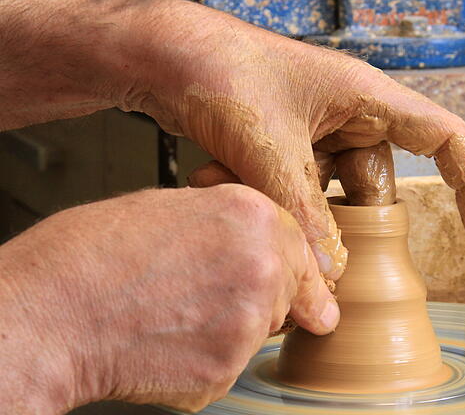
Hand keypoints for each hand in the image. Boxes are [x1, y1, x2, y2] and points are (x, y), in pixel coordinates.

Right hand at [0, 185, 338, 412]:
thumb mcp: (167, 207)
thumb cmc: (89, 256)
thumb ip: (225, 223)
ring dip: (229, 328)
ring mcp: (248, 322)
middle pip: (284, 290)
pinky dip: (204, 360)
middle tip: (198, 295)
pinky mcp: (226, 370)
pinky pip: (228, 365)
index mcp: (250, 216)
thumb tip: (251, 240)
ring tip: (170, 313)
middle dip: (256, 295)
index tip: (302, 287)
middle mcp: (261, 265)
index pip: (300, 247)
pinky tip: (164, 340)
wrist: (49, 314)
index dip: (291, 267)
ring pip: (258, 330)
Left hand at [113, 0, 464, 280]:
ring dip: (290, 206)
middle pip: (375, 185)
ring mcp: (318, 132)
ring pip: (329, 193)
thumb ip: (306, 217)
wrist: (163, 54)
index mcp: (367, 97)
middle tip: (304, 230)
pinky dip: (268, 196)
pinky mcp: (287, 146)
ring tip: (238, 183)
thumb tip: (333, 279)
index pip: (443, 139)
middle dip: (340, 215)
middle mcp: (350, 115)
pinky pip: (297, 187)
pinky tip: (218, 177)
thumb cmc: (222, 70)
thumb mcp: (270, 150)